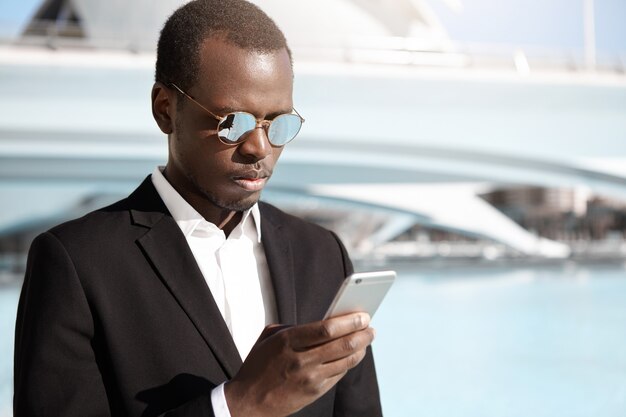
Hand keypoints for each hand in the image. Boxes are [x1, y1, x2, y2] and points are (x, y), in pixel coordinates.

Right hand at [224, 312, 374, 416]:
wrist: (249, 402)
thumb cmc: (259, 365)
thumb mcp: (269, 338)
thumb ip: (293, 327)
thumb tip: (322, 322)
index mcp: (288, 341)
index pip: (326, 329)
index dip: (349, 321)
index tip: (362, 315)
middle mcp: (301, 360)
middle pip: (342, 345)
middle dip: (362, 333)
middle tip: (370, 325)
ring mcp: (310, 378)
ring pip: (346, 361)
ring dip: (362, 347)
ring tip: (368, 337)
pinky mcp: (315, 392)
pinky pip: (340, 374)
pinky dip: (350, 362)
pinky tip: (355, 353)